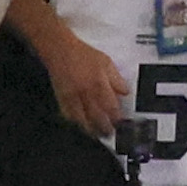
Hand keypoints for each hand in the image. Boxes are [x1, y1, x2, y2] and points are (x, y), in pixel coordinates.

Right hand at [34, 20, 129, 140]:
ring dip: (91, 129)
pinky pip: (69, 116)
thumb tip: (125, 92)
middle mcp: (86, 93)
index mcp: (99, 84)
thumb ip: (116, 79)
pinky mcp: (62, 99)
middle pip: (97, 118)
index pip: (111, 107)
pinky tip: (80, 126)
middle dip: (105, 128)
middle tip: (110, 134)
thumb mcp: (106, 62)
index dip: (117, 118)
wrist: (61, 51)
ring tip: (97, 134)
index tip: (121, 124)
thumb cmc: (83, 55)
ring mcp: (73, 98)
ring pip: (82, 120)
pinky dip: (75, 123)